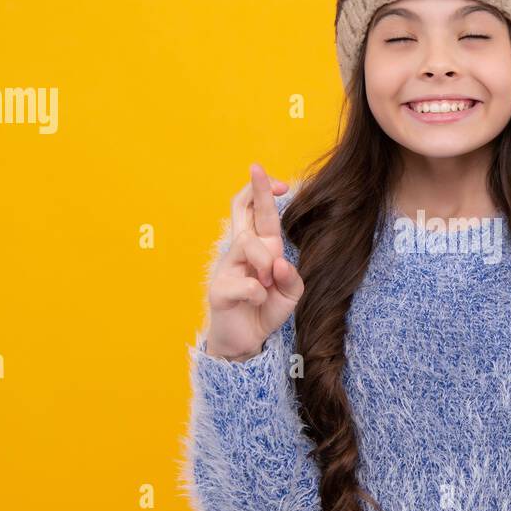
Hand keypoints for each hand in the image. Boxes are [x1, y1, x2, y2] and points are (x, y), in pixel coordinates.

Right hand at [204, 163, 304, 360]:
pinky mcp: (219, 290)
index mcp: (260, 247)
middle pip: (241, 209)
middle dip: (253, 189)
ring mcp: (227, 267)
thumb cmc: (266, 310)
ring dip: (265, 263)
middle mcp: (241, 251)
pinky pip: (246, 284)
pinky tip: (255, 302)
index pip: (260, 213)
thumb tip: (279, 263)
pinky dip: (258, 294)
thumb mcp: (290, 294)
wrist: (246, 341)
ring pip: (248, 245)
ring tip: (268, 284)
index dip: (266, 194)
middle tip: (257, 169)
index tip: (282, 184)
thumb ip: (292, 278)